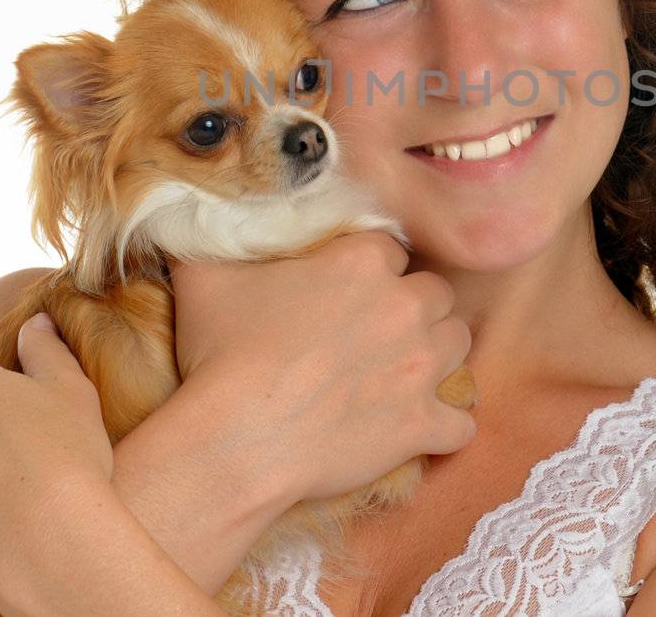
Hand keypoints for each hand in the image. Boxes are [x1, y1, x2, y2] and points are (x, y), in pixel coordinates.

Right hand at [169, 230, 476, 504]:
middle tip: (380, 331)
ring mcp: (421, 367)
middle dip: (414, 308)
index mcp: (363, 262)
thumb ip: (211, 238)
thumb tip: (194, 216)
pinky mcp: (423, 423)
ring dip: (436, 355)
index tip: (353, 288)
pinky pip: (461, 424)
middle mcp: (406, 306)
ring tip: (404, 370)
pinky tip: (421, 428)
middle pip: (437, 294)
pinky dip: (444, 427)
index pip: (392, 248)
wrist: (238, 439)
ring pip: (458, 345)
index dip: (374, 268)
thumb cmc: (222, 355)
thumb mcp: (205, 279)